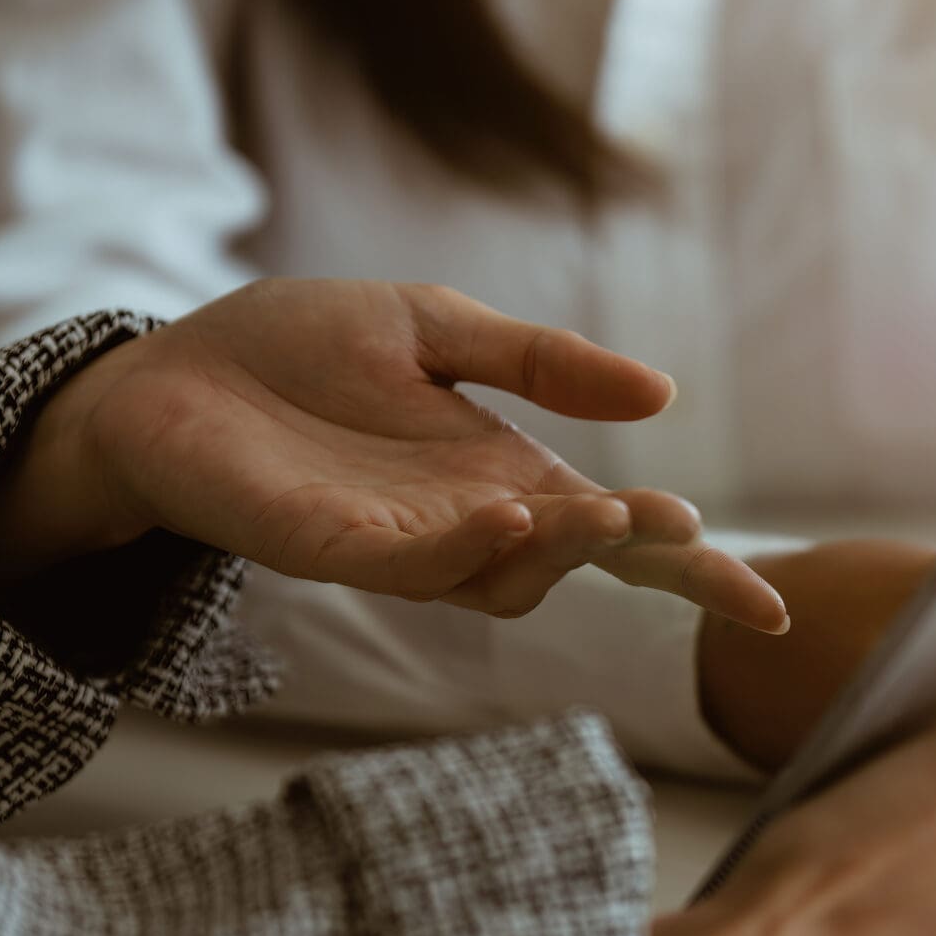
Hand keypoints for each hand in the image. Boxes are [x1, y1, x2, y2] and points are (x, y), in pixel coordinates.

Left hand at [0, 279, 787, 627]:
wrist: (166, 372)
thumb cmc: (298, 353)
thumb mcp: (438, 328)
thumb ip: (544, 361)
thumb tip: (663, 394)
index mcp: (511, 477)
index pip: (624, 536)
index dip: (696, 575)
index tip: (770, 608)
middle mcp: (472, 527)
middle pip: (586, 568)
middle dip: (640, 560)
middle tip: (681, 531)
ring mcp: (406, 548)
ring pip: (511, 579)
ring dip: (563, 551)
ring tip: (608, 511)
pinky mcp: (333, 549)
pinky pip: (416, 567)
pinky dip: (467, 546)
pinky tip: (502, 511)